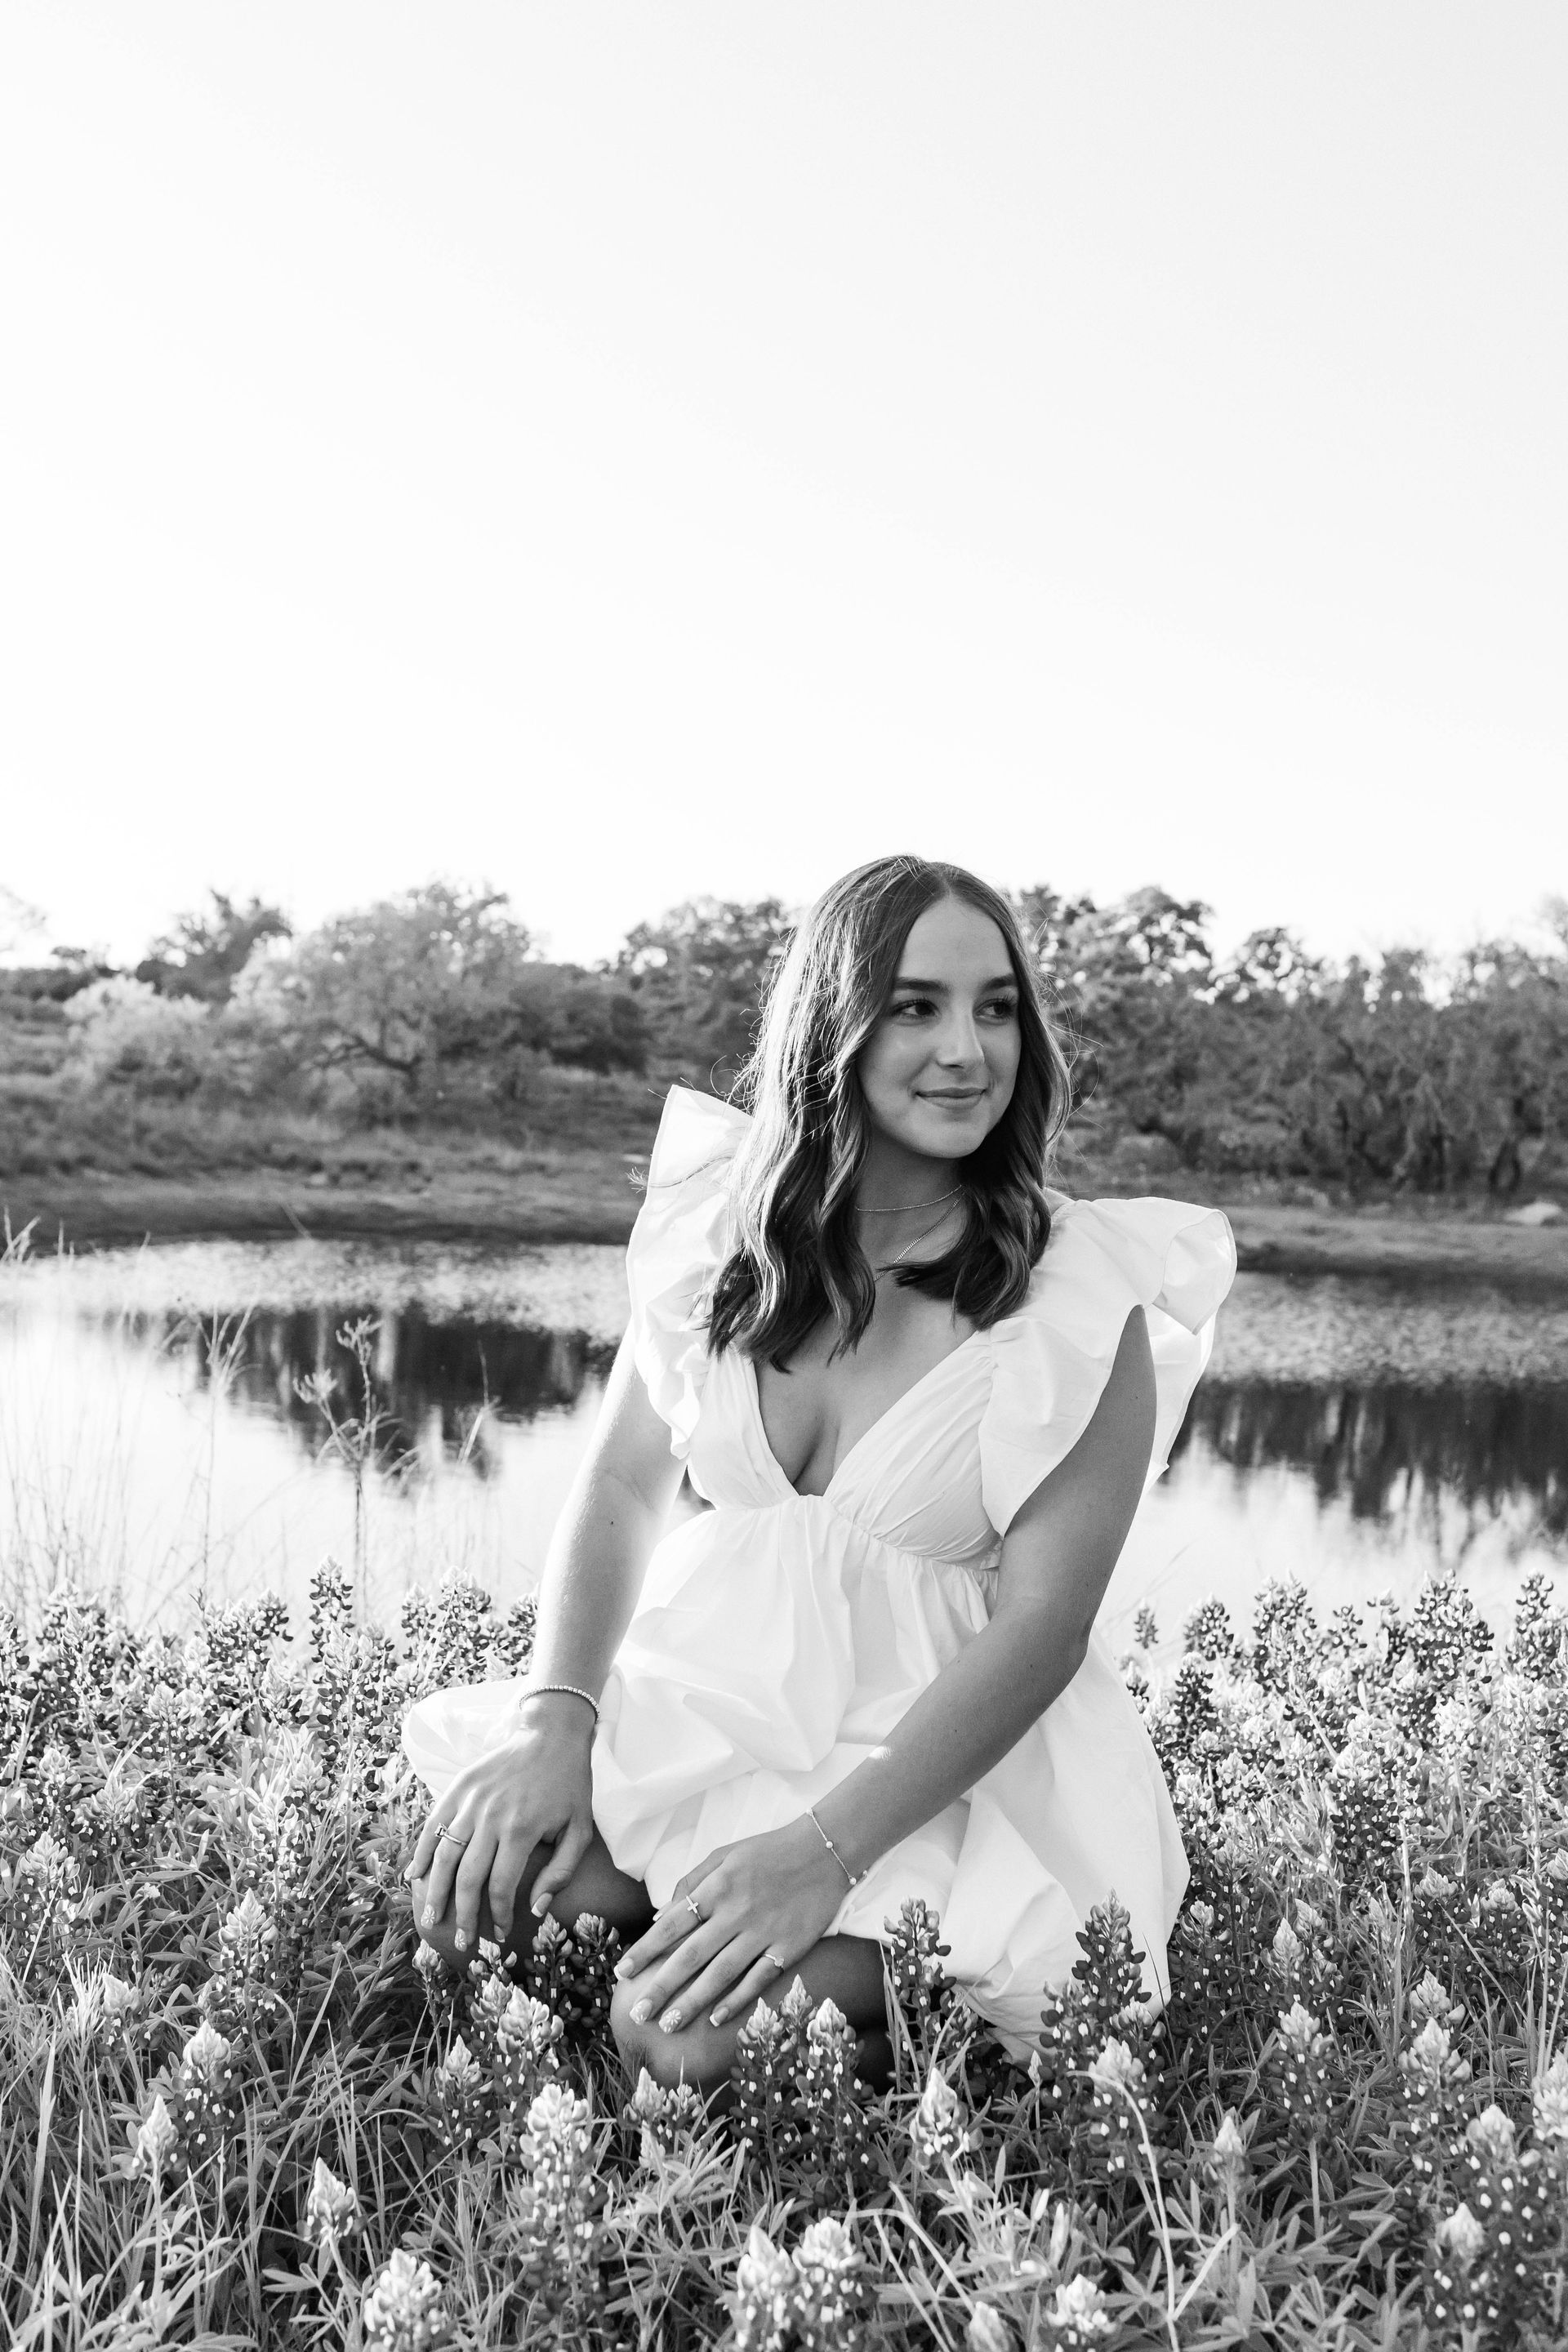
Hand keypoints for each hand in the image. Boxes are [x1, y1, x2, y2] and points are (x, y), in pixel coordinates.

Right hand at [403, 1695, 594, 1952]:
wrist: (551, 1735)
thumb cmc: (569, 1786)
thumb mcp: (579, 1831)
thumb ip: (559, 1873)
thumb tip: (536, 1910)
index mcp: (521, 1830)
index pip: (501, 1887)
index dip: (498, 1916)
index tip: (498, 1935)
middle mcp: (490, 1817)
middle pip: (468, 1877)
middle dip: (462, 1915)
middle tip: (461, 1942)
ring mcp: (470, 1800)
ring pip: (445, 1854)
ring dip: (435, 1891)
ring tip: (430, 1918)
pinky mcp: (459, 1786)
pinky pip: (434, 1824)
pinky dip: (423, 1851)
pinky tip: (415, 1875)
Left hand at [613, 1817, 850, 2034]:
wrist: (825, 1850)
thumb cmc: (768, 1852)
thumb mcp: (724, 1855)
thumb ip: (691, 1882)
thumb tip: (660, 1916)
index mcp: (717, 1887)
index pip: (673, 1924)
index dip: (646, 1950)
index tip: (622, 1972)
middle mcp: (736, 1912)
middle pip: (691, 1956)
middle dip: (661, 1987)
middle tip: (638, 2013)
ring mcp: (763, 1933)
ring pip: (721, 1974)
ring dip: (692, 2002)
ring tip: (668, 2024)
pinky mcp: (789, 1948)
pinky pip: (758, 1979)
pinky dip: (737, 2000)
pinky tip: (715, 2019)